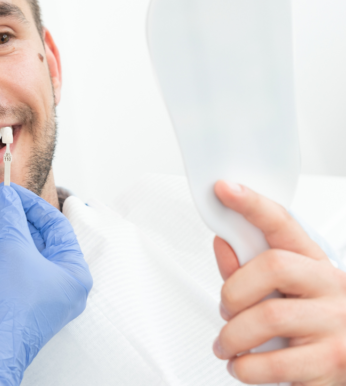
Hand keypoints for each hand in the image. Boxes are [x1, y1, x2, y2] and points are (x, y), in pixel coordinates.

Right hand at [0, 183, 92, 385]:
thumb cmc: (14, 306)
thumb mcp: (14, 250)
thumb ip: (9, 217)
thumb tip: (5, 196)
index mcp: (72, 270)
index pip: (54, 225)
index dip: (28, 204)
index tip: (7, 191)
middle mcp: (57, 280)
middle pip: (28, 235)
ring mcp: (34, 290)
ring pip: (10, 249)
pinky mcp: (12, 297)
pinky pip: (1, 264)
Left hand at [211, 180, 345, 384]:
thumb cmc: (313, 330)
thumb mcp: (285, 295)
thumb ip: (249, 272)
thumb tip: (223, 242)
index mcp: (317, 265)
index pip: (284, 225)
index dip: (253, 205)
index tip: (225, 189)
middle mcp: (333, 288)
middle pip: (273, 266)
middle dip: (234, 291)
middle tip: (226, 310)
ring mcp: (336, 325)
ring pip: (268, 317)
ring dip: (232, 336)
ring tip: (229, 346)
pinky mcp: (331, 363)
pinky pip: (272, 363)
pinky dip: (245, 367)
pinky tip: (245, 366)